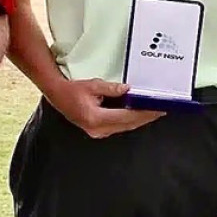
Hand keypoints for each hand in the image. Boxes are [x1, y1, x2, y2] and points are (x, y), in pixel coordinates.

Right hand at [46, 79, 162, 138]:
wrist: (57, 94)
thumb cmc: (71, 90)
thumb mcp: (93, 85)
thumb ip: (112, 88)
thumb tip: (128, 90)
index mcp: (96, 118)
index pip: (127, 116)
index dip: (143, 113)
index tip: (156, 109)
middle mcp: (97, 129)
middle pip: (128, 125)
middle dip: (145, 118)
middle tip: (160, 111)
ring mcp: (97, 132)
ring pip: (124, 127)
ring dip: (138, 120)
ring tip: (151, 112)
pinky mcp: (98, 130)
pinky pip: (118, 127)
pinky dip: (129, 120)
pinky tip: (137, 114)